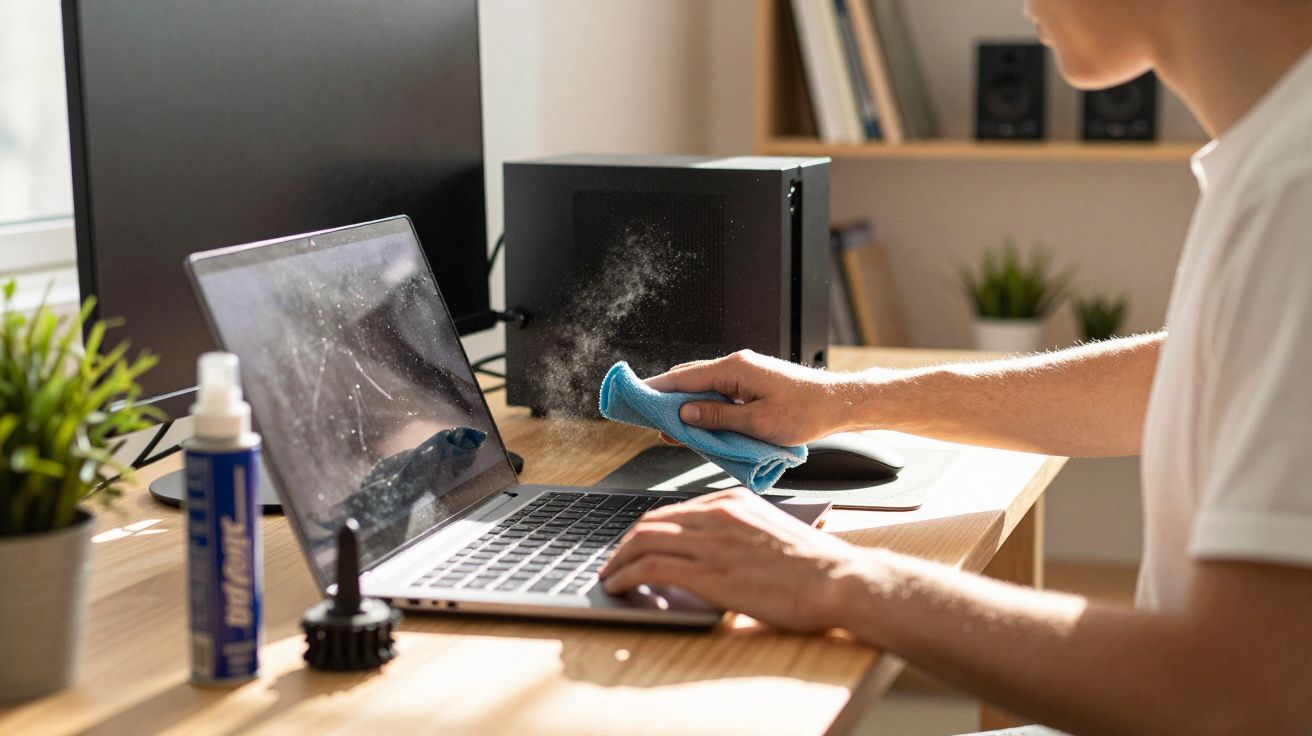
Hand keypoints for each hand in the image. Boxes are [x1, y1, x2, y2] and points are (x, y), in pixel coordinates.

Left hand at [599, 488, 858, 632]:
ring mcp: (711, 543)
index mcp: (734, 502)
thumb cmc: (816, 565)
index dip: (648, 529)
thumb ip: (741, 534)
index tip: (636, 544)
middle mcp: (717, 515)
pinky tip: (618, 586)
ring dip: (618, 559)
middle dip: (625, 543)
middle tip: (614, 561)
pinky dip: (626, 575)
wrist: (837, 580)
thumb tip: (717, 553)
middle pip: (652, 522)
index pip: (675, 511)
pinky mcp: (707, 573)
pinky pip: (650, 567)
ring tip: (609, 576)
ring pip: (644, 540)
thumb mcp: (773, 531)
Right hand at [644, 350, 863, 445]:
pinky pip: (719, 392)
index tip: (634, 398)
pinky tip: (697, 422)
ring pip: (704, 386)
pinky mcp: (752, 383)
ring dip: (686, 404)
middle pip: (690, 378)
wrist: (837, 405)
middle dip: (667, 397)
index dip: (657, 389)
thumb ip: (717, 418)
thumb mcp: (756, 423)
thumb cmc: (804, 413)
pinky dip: (704, 405)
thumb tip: (684, 413)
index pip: (684, 378)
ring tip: (668, 426)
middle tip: (646, 416)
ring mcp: (744, 373)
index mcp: (734, 369)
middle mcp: (736, 365)